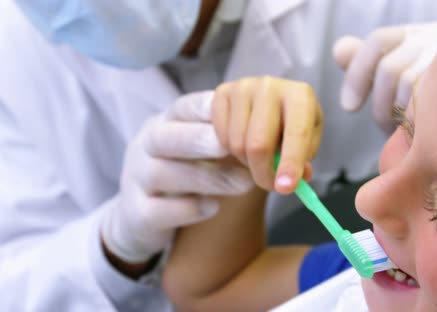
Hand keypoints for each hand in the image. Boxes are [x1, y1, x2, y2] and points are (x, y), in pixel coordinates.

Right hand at [101, 91, 254, 263]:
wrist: (146, 215)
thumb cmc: (189, 173)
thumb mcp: (207, 152)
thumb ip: (239, 146)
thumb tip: (291, 154)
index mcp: (166, 123)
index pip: (182, 107)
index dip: (205, 108)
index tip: (233, 109)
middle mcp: (146, 146)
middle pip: (165, 136)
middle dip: (198, 139)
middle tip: (231, 147)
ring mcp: (137, 180)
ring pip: (162, 173)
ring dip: (206, 177)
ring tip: (244, 183)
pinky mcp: (138, 214)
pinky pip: (159, 210)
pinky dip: (188, 209)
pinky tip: (214, 207)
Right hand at [212, 77, 322, 193]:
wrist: (268, 105)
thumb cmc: (292, 126)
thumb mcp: (307, 143)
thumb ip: (304, 162)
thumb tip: (293, 181)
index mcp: (300, 95)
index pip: (297, 133)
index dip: (292, 163)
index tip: (286, 188)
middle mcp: (270, 86)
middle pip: (259, 143)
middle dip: (264, 174)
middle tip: (271, 187)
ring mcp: (243, 87)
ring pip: (238, 144)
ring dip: (248, 163)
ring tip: (259, 159)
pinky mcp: (222, 93)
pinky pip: (221, 136)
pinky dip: (231, 150)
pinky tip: (243, 144)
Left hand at [333, 23, 436, 133]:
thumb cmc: (426, 92)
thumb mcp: (395, 74)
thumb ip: (365, 62)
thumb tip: (339, 50)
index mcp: (414, 33)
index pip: (377, 42)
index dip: (357, 75)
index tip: (348, 108)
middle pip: (390, 69)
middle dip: (379, 105)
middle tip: (385, 125)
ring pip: (409, 85)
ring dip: (398, 115)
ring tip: (403, 130)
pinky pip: (430, 103)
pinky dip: (418, 121)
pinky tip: (421, 131)